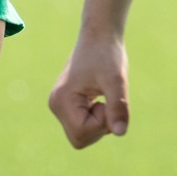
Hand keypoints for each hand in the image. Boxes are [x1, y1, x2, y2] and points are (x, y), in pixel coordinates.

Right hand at [47, 32, 128, 147]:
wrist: (99, 36)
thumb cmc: (107, 54)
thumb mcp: (117, 81)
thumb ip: (118, 107)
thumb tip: (120, 133)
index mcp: (62, 101)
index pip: (82, 133)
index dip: (102, 123)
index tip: (108, 100)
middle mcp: (55, 106)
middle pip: (80, 139)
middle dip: (99, 126)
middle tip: (106, 101)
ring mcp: (59, 106)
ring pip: (81, 134)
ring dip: (99, 122)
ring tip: (102, 97)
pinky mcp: (66, 105)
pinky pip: (82, 125)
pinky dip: (96, 117)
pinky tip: (98, 98)